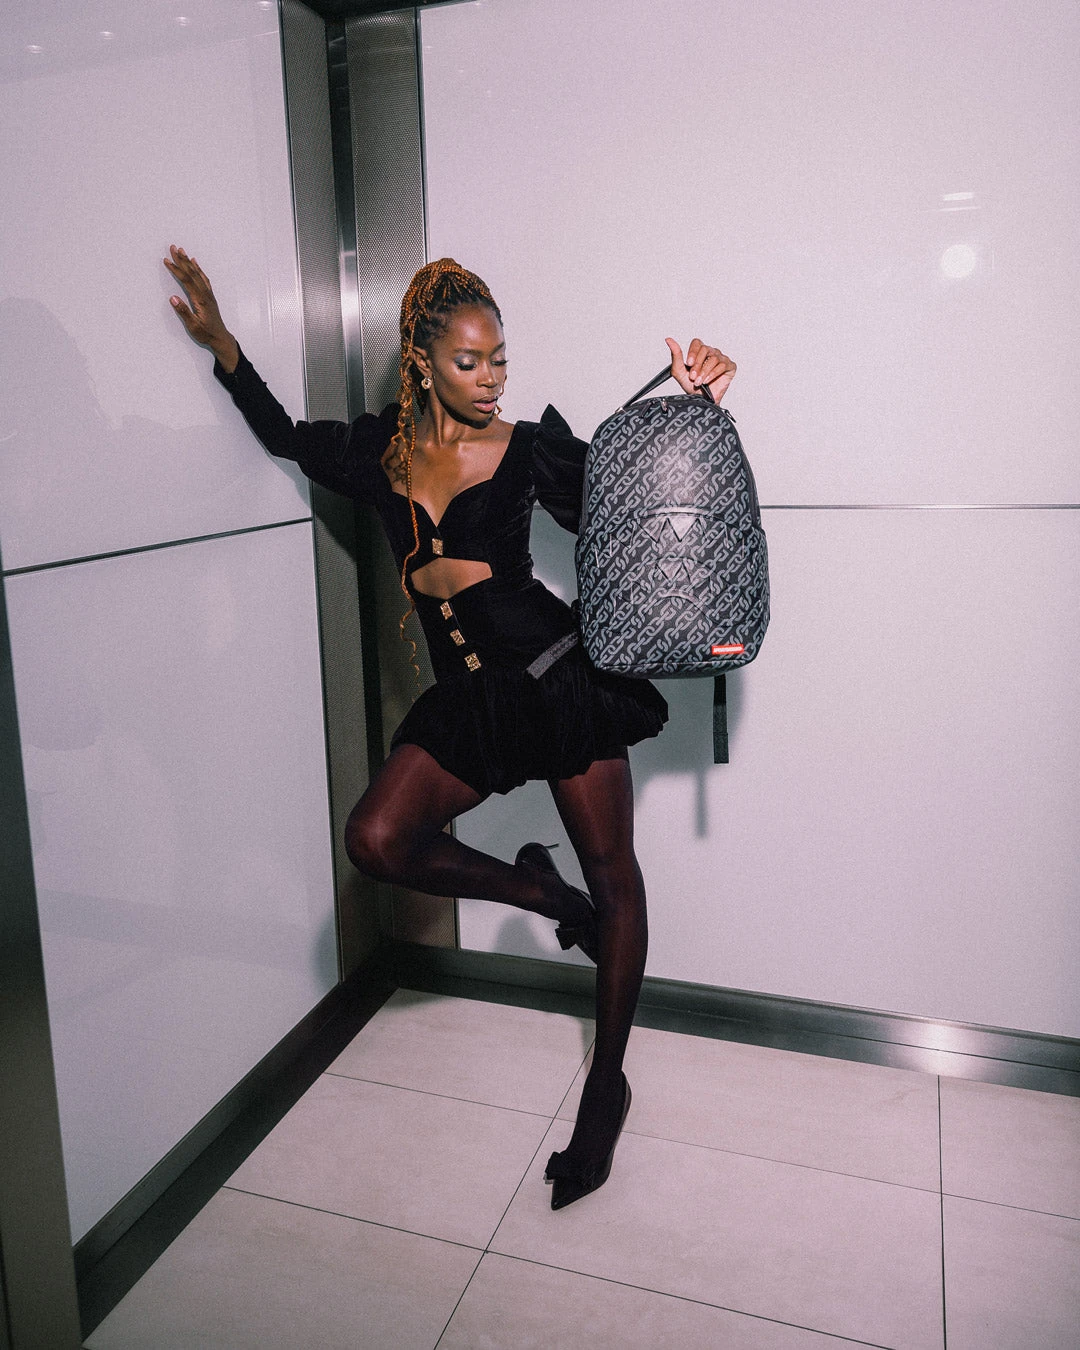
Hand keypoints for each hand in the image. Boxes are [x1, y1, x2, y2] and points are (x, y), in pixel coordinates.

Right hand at [163, 244, 237, 371]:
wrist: (221, 337)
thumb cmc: (206, 333)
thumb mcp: (193, 326)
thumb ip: (183, 312)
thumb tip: (172, 298)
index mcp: (200, 300)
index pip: (186, 280)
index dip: (176, 269)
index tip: (166, 261)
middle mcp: (205, 294)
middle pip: (192, 272)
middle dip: (181, 259)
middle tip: (173, 247)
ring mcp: (208, 294)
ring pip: (198, 273)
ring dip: (189, 261)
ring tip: (182, 251)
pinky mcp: (209, 296)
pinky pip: (203, 278)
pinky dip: (198, 268)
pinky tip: (195, 263)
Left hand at [665, 337, 735, 402]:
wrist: (701, 401)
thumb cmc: (691, 386)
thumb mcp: (679, 371)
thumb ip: (675, 355)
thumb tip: (669, 340)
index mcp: (700, 352)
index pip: (697, 343)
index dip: (693, 352)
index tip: (689, 364)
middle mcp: (711, 353)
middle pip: (705, 349)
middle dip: (697, 364)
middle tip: (693, 376)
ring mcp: (722, 359)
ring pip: (714, 358)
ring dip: (704, 372)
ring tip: (699, 382)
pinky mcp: (730, 367)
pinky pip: (723, 365)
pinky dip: (714, 374)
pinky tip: (708, 380)